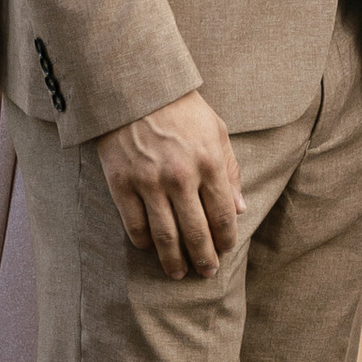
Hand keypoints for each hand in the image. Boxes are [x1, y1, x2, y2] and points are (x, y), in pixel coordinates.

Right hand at [98, 90, 242, 277]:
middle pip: (196, 232)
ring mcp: (149, 182)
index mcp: (209, 162)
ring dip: (174, 261)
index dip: (225, 239)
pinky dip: (144, 243)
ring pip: (165, 236)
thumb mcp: (216, 131)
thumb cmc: (181, 109)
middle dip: (204, 258)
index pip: (223, 215)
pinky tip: (150, 248)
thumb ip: (230, 170)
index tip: (225, 250)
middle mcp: (181, 176)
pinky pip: (134, 226)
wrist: (135, 88)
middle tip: (206, 273)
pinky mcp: (122, 184)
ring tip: (178, 273)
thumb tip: (240, 209)